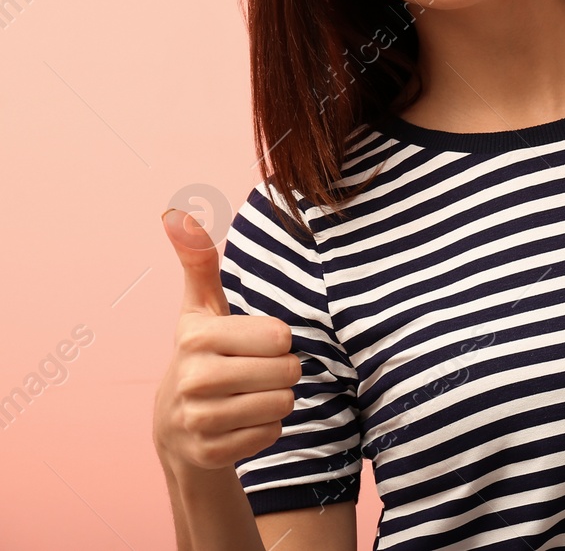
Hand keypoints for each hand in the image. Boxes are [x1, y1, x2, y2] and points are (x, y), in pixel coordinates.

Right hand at [151, 209, 301, 471]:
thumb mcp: (202, 308)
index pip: (280, 337)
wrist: (176, 425)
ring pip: (281, 405)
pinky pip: (270, 435)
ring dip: (278, 400)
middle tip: (257, 371)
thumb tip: (177, 214)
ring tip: (252, 394)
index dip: (279, 340)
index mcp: (196, 337)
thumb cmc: (204, 353)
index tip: (256, 343)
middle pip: (285, 372)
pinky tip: (243, 422)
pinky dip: (267, 429)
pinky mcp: (209, 453)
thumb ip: (199, 262)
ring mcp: (198, 420)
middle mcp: (193, 379)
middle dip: (283, 371)